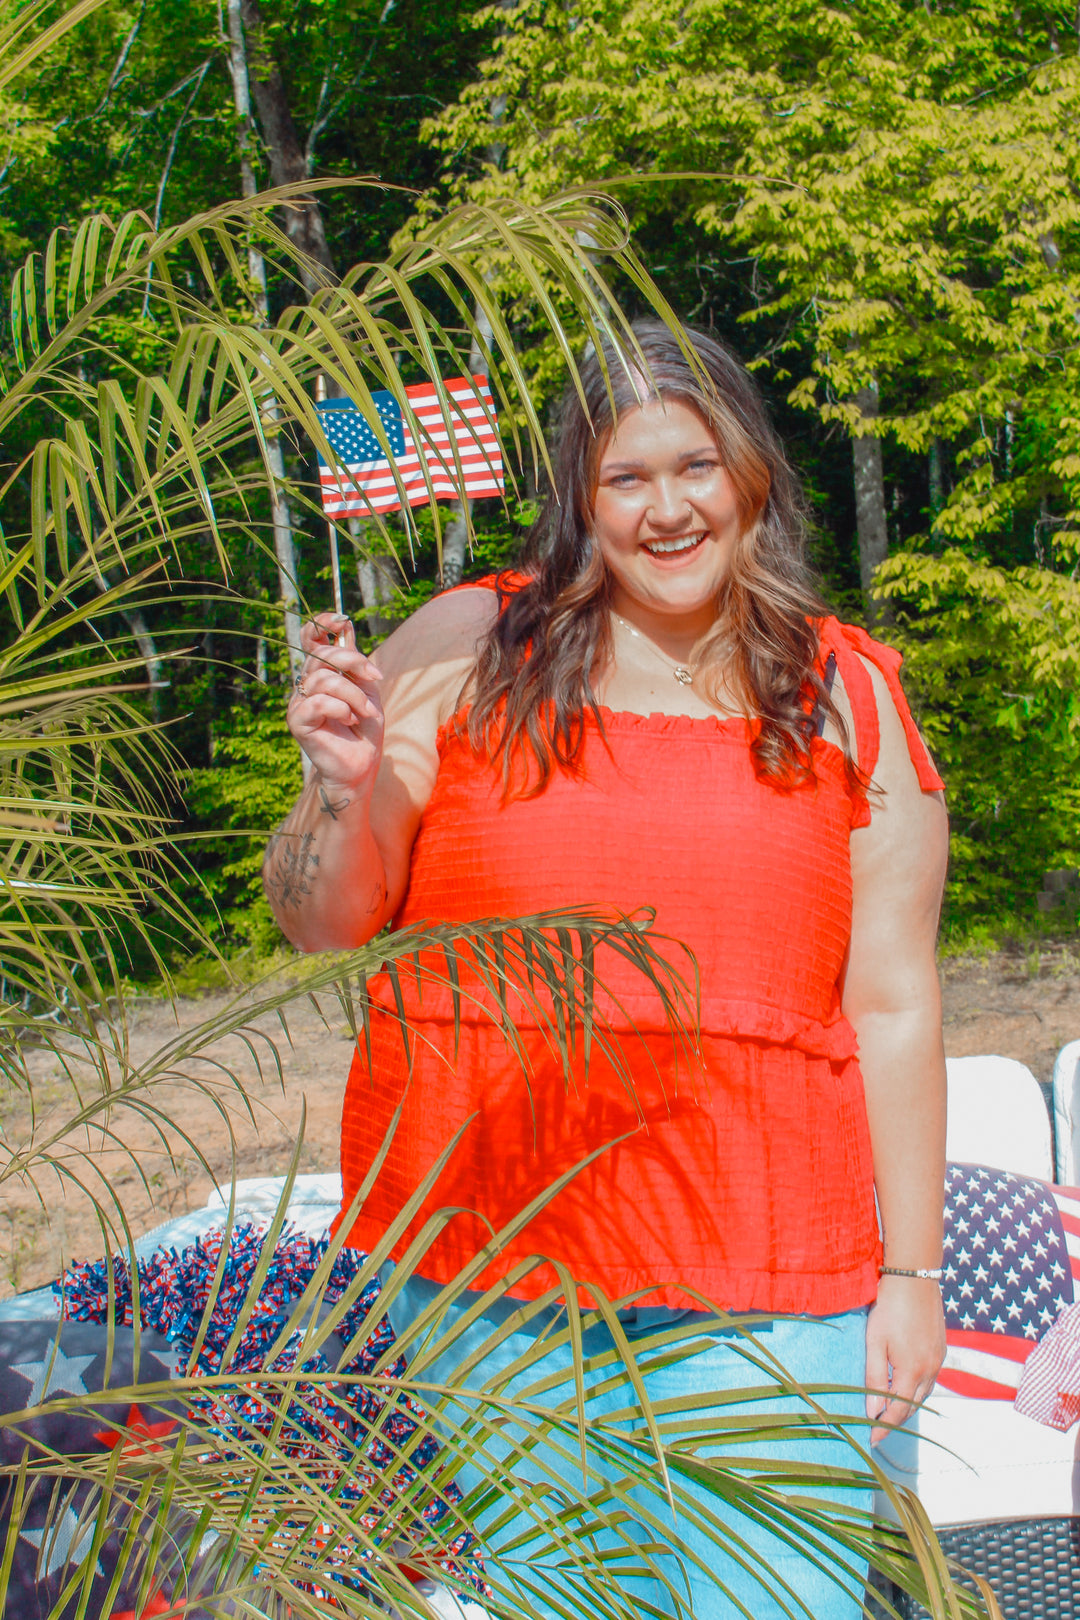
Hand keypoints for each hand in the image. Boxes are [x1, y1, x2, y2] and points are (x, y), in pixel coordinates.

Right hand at [287, 613, 383, 792]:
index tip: (341, 621)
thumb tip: (345, 626)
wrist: (361, 763)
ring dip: (354, 695)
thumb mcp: (367, 688)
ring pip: (324, 679)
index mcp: (321, 672)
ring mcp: (299, 701)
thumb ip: (355, 661)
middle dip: (354, 662)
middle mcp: (306, 683)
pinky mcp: (297, 720)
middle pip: (322, 654)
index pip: (309, 637)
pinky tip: (348, 721)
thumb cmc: (365, 729)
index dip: (321, 623)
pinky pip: (319, 702)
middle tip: (374, 679)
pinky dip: (342, 709)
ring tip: (363, 713)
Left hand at [865, 1275, 945, 1445]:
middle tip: (877, 1428)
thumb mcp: (875, 1342)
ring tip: (888, 1410)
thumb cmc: (889, 1308)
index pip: (897, 1411)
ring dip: (907, 1405)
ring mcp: (938, 1360)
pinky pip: (930, 1379)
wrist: (914, 1279)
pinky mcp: (941, 1349)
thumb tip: (873, 1412)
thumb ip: (874, 1378)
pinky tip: (905, 1385)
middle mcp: (930, 1370)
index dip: (884, 1428)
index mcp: (912, 1371)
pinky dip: (917, 1389)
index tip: (872, 1440)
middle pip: (912, 1406)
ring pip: (923, 1394)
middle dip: (895, 1420)